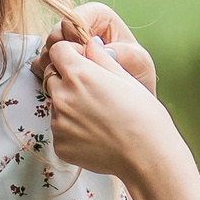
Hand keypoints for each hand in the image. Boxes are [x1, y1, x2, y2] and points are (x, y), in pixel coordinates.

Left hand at [40, 35, 181, 182]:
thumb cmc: (144, 115)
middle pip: (52, 76)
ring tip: (97, 117)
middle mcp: (63, 96)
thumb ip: (101, 58)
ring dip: (69, 105)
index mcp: (79, 73)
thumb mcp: (126, 78)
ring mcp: (59, 122)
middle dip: (67, 78)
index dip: (71, 53)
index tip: (83, 61)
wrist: (147, 155)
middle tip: (92, 92)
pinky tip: (95, 135)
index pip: (58, 50)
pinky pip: (60, 130)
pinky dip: (72, 129)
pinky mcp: (60, 144)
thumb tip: (89, 44)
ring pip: (56, 104)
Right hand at [52, 1, 157, 94]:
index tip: (83, 49)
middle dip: (61, 49)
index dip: (74, 32)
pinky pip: (41, 62)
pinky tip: (61, 81)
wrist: (129, 98)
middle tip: (75, 66)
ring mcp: (65, 44)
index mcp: (99, 17)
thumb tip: (107, 50)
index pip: (75, 16)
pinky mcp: (56, 61)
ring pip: (46, 48)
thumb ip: (125, 53)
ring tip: (72, 77)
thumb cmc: (136, 73)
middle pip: (56, 31)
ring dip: (53, 63)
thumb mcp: (138, 62)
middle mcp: (79, 27)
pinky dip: (46, 72)